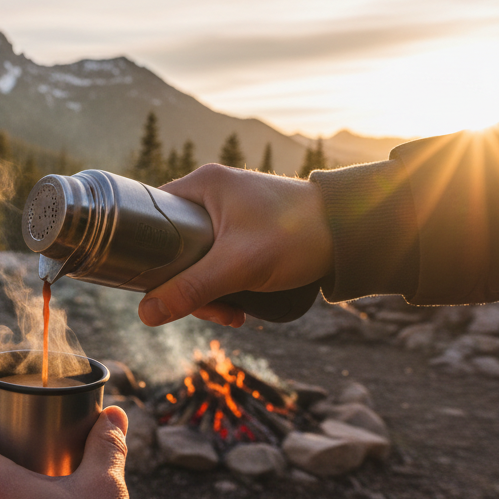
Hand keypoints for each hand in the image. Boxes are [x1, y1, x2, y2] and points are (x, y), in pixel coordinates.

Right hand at [139, 164, 333, 327]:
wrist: (353, 231)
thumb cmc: (297, 234)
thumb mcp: (238, 266)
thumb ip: (191, 289)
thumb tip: (146, 314)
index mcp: (203, 185)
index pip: (153, 217)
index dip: (150, 256)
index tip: (164, 288)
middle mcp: (213, 193)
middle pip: (177, 247)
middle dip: (190, 287)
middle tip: (214, 311)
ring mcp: (232, 211)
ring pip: (200, 259)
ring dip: (211, 292)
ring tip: (235, 313)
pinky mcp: (249, 228)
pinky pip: (221, 259)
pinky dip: (227, 284)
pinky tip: (242, 304)